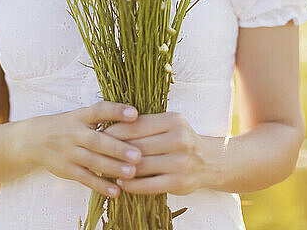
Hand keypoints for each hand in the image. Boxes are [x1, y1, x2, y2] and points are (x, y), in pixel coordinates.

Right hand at [12, 101, 142, 198]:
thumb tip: (135, 118)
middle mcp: (74, 133)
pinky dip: (100, 186)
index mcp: (81, 115)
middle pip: (97, 141)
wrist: (34, 139)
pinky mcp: (66, 169)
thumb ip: (102, 118)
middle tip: (138, 155)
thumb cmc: (67, 125)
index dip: (116, 111)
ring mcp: (69, 152)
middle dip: (118, 148)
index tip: (135, 114)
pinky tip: (116, 191)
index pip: (99, 110)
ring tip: (132, 173)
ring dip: (112, 168)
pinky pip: (85, 178)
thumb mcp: (80, 116)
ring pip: (92, 161)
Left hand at [102, 111, 217, 195]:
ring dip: (120, 168)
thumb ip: (146, 124)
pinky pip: (148, 185)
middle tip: (97, 152)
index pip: (137, 125)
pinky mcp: (178, 182)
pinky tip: (121, 182)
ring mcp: (180, 162)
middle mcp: (178, 139)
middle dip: (114, 150)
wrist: (209, 161)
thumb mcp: (168, 124)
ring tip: (105, 168)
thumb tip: (111, 125)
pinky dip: (132, 184)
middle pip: (137, 145)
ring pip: (141, 165)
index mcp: (173, 120)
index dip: (116, 130)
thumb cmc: (181, 139)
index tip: (99, 134)